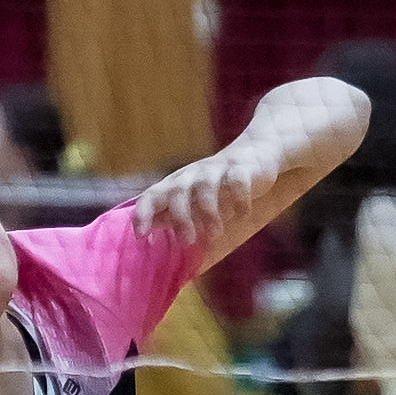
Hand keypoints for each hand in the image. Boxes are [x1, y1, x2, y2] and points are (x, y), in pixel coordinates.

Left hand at [136, 135, 284, 250]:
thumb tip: (141, 233)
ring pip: (205, 187)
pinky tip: (242, 215)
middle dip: (180, 218)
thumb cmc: (215, 185)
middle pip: (177, 192)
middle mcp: (192, 175)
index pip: (152, 195)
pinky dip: (239, 200)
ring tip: (215, 233)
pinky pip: (237, 181)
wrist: (255, 153)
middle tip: (187, 242)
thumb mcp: (189, 199)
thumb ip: (167, 215)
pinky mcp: (241, 168)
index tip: (141, 235)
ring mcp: (216, 170)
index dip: (143, 214)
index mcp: (176, 184)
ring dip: (208, 212)